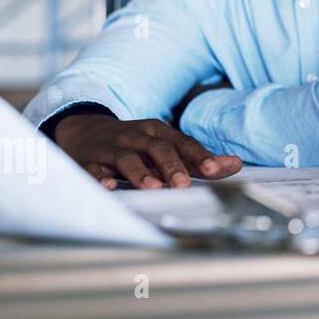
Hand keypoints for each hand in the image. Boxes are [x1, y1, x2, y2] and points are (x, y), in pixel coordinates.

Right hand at [54, 114, 241, 189]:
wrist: (84, 130)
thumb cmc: (135, 142)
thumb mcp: (164, 144)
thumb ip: (198, 157)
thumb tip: (235, 165)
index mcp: (158, 131)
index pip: (183, 143)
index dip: (199, 156)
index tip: (216, 169)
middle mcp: (137, 136)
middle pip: (158, 148)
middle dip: (172, 166)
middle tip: (184, 184)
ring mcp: (112, 148)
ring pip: (128, 158)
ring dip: (141, 172)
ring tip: (153, 187)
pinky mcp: (89, 161)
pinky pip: (94, 169)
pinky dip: (101, 177)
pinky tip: (109, 186)